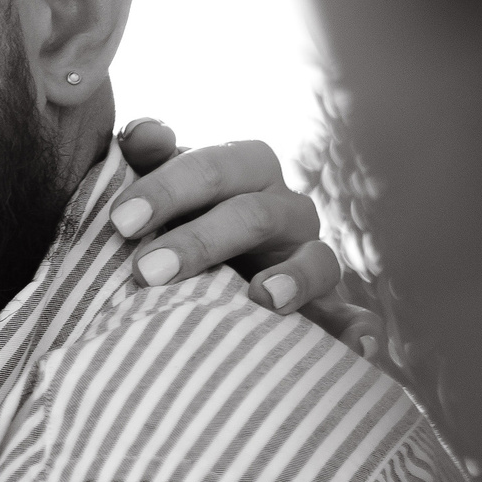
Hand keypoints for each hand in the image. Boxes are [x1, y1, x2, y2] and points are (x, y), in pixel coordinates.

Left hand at [111, 120, 385, 356]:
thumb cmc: (175, 217)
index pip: (214, 168)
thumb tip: (142, 134)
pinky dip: (360, 329)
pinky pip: (352, 316)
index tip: (120, 221)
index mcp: (246, 171)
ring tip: (263, 299)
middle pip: (254, 215)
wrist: (207, 268)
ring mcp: (310, 257)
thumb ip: (150, 158)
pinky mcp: (327, 307)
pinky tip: (359, 347)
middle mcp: (286, 209)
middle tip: (146, 271)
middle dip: (200, 242)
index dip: (168, 188)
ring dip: (292, 280)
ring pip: (316, 261)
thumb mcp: (161, 186)